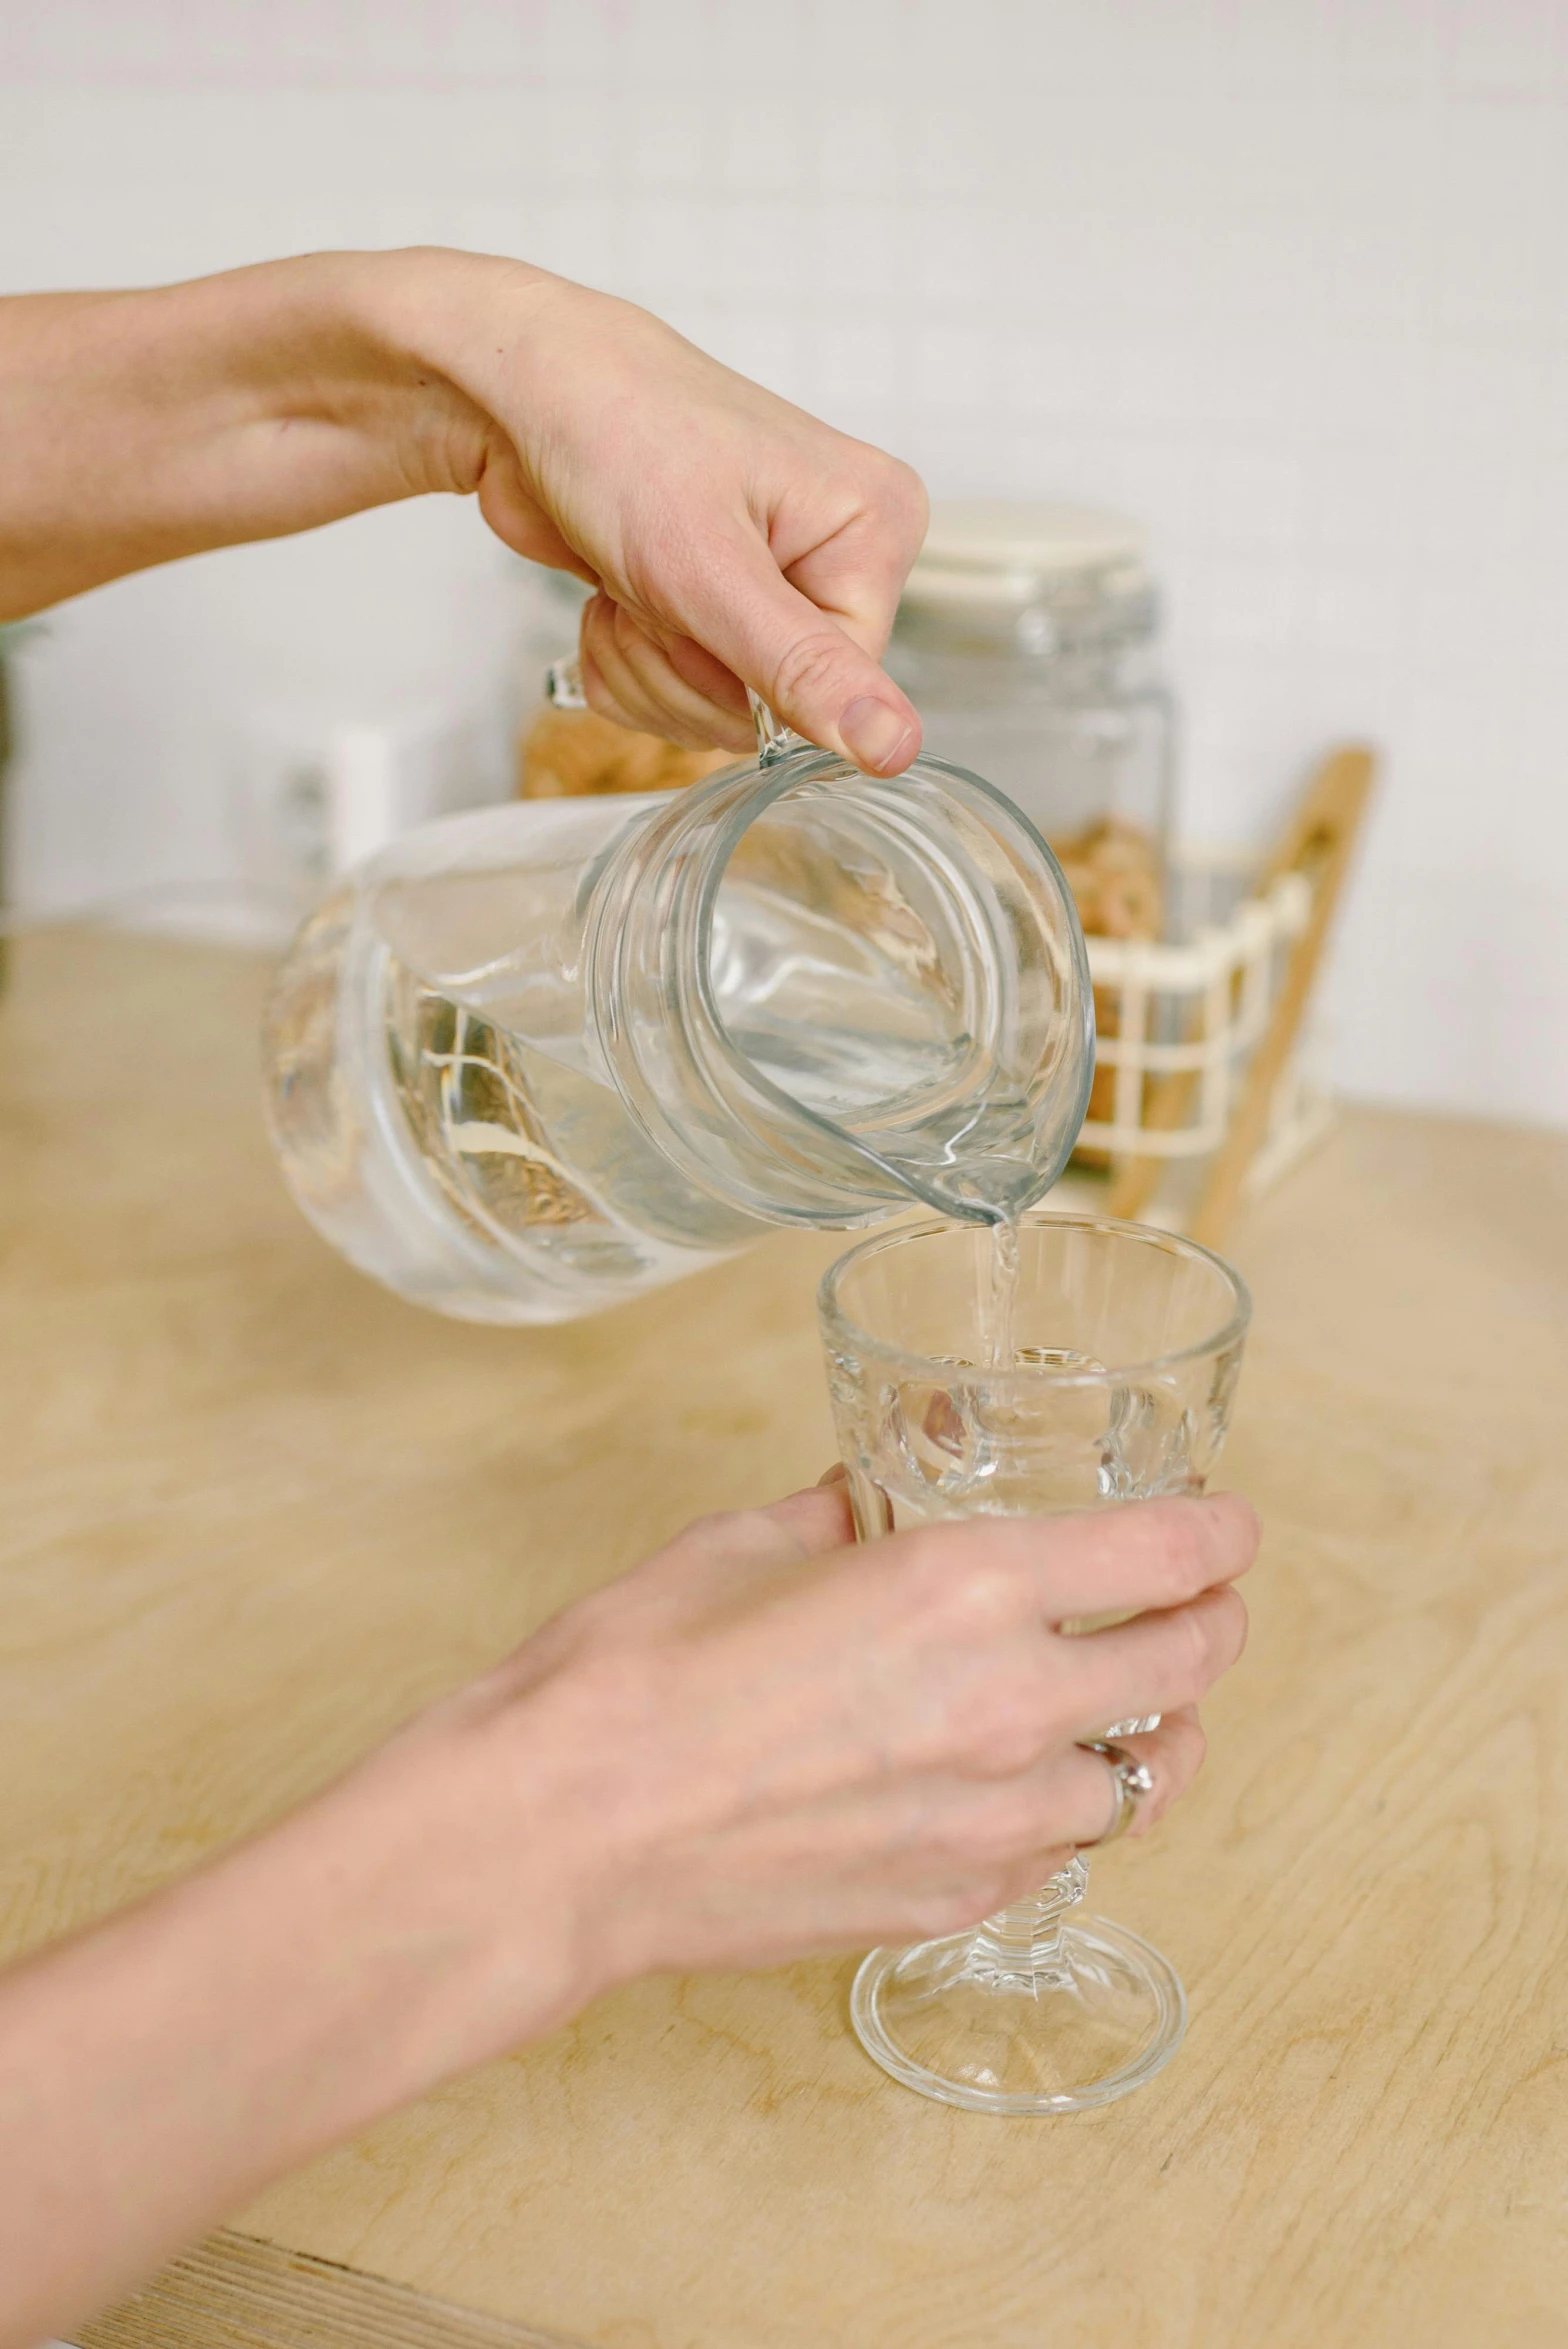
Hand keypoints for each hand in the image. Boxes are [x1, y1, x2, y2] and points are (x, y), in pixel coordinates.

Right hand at [363, 1479, 1255, 2061]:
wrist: (567, 1834)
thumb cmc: (635, 1674)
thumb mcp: (743, 1545)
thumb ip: (837, 1515)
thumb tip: (863, 1497)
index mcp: (967, 1585)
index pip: (1167, 1552)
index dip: (1220, 1532)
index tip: (1228, 1525)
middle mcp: (1008, 1702)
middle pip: (1191, 1665)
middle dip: (1216, 1624)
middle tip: (1207, 1606)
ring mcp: (992, 1818)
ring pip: (1147, 1779)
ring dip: (1158, 1734)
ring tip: (1140, 1712)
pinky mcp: (954, 1899)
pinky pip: (1063, 1853)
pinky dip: (1072, 1814)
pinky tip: (1034, 1791)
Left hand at [389, 256, 927, 766]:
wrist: (523, 392)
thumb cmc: (618, 430)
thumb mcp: (709, 566)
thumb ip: (803, 669)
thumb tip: (896, 747)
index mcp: (872, 533)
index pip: (843, 689)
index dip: (749, 682)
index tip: (692, 616)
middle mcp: (835, 560)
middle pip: (775, 712)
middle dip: (684, 670)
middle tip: (648, 588)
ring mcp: (773, 587)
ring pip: (715, 714)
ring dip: (645, 666)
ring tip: (626, 582)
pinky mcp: (715, 609)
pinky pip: (676, 700)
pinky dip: (625, 664)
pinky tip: (613, 598)